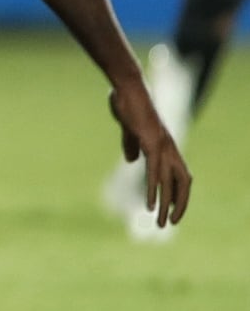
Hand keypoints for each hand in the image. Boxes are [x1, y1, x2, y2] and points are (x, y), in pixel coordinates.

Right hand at [111, 83, 189, 226]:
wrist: (127, 87)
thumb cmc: (128, 103)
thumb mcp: (130, 130)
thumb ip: (131, 145)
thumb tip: (131, 160)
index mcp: (165, 145)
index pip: (180, 175)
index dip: (178, 194)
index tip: (172, 210)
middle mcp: (170, 148)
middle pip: (182, 183)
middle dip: (179, 205)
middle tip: (170, 223)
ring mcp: (162, 146)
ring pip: (168, 182)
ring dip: (166, 204)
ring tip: (161, 223)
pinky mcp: (152, 144)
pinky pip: (154, 172)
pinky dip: (154, 190)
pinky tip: (150, 204)